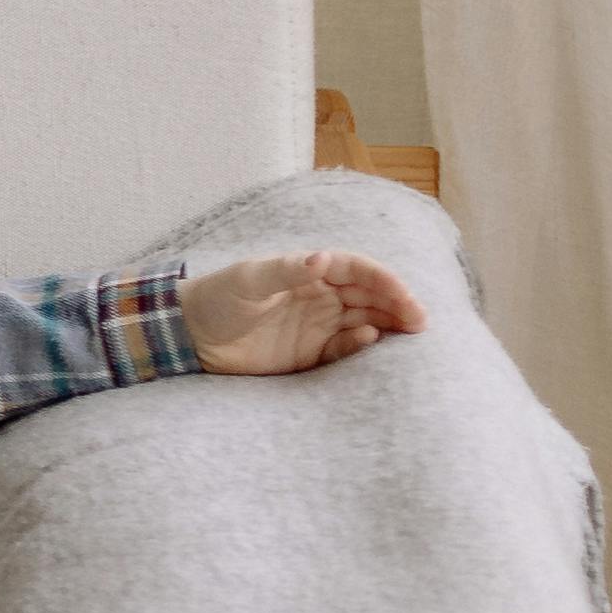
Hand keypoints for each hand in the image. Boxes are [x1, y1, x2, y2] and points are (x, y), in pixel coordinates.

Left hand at [180, 250, 428, 376]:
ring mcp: (317, 324)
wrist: (191, 336)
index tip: (404, 296)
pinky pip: (343, 350)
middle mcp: (321, 295)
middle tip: (420, 322)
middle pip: (370, 296)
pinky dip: (359, 347)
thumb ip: (286, 271)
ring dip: (388, 327)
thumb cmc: (217, 298)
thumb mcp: (249, 280)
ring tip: (410, 335)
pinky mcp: (309, 353)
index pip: (358, 270)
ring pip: (364, 322)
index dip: (384, 281)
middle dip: (398, 305)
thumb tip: (323, 258)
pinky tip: (370, 344)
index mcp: (310, 270)